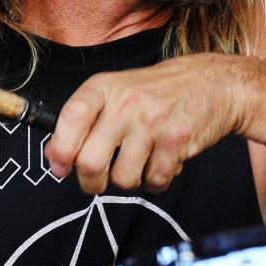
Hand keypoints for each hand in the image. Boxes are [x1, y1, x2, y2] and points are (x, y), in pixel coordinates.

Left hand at [44, 53, 248, 193]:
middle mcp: (125, 103)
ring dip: (129, 180)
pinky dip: (156, 180)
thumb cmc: (156, 92)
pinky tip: (162, 160)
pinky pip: (154, 181)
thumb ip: (83, 121)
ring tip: (140, 161)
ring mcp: (151, 122)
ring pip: (123, 178)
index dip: (60, 150)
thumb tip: (53, 157)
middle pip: (90, 162)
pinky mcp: (176, 140)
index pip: (70, 119)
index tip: (60, 166)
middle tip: (99, 179)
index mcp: (103, 87)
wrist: (213, 84)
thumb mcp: (115, 93)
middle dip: (91, 182)